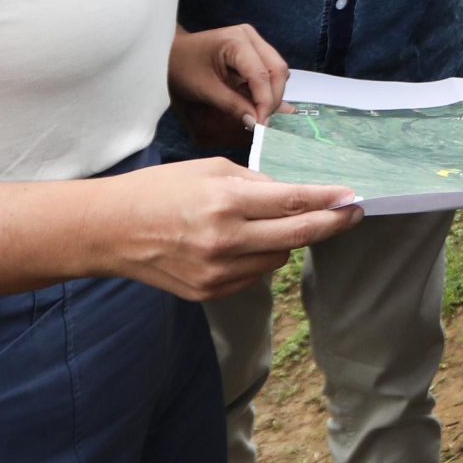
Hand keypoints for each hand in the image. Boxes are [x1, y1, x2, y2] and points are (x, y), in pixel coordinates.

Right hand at [103, 157, 361, 301]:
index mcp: (224, 203)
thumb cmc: (159, 190)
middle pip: (297, 238)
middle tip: (352, 213)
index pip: (292, 203)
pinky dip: (259, 259)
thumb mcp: (210, 169)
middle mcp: (224, 241)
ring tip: (268, 223)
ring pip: (278, 260)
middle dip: (331, 224)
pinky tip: (243, 243)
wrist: (110, 231)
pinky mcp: (209, 293)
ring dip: (287, 241)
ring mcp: (216, 273)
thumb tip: (292, 196)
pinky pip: (254, 276)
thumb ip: (255, 184)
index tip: (352, 197)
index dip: (328, 201)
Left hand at [169, 24, 289, 133]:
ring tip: (258, 114)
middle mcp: (249, 36)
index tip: (261, 126)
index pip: (261, 75)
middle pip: (277, 70)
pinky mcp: (253, 49)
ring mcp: (253, 41)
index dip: (265, 102)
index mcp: (236, 41)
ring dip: (272, 94)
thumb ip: (232, 105)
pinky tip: (255, 102)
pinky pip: (269, 70)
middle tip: (262, 123)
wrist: (169, 54)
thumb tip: (256, 123)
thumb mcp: (204, 89)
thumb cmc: (181, 68)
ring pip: (277, 70)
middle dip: (273, 99)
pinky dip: (266, 88)